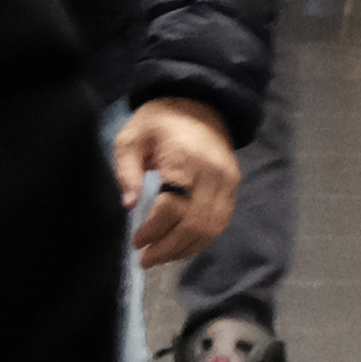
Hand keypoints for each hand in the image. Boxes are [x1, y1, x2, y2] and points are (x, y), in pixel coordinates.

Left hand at [113, 97, 239, 266]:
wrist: (201, 102)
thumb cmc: (161, 121)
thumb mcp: (132, 137)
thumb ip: (126, 170)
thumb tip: (129, 204)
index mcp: (186, 158)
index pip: (173, 206)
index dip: (153, 230)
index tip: (135, 241)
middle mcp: (213, 173)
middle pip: (195, 224)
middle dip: (168, 248)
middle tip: (146, 259)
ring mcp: (228, 181)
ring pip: (211, 228)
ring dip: (184, 249)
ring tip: (160, 257)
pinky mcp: (233, 186)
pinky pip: (220, 222)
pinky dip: (200, 240)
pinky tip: (180, 246)